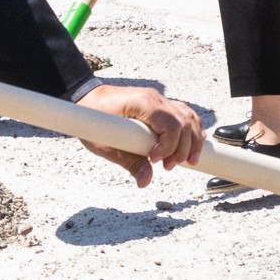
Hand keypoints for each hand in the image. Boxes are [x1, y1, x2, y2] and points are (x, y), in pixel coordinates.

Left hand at [77, 81, 207, 186]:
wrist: (86, 98)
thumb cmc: (94, 117)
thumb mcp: (108, 145)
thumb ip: (130, 163)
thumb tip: (146, 181)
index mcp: (143, 102)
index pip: (171, 124)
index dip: (168, 146)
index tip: (155, 160)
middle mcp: (156, 98)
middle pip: (185, 122)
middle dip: (183, 148)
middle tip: (168, 167)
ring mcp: (160, 100)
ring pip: (189, 118)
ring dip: (193, 141)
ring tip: (189, 161)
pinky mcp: (161, 105)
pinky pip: (184, 115)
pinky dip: (191, 131)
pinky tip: (192, 146)